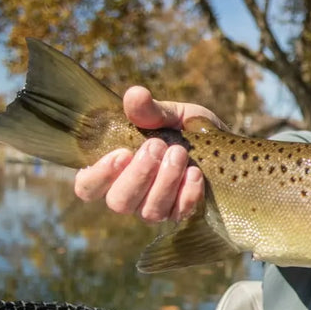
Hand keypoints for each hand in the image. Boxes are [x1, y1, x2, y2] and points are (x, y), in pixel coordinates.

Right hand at [73, 86, 221, 221]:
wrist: (223, 144)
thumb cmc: (187, 130)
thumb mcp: (170, 115)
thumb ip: (149, 110)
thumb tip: (134, 95)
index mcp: (115, 170)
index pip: (87, 187)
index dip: (98, 175)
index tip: (122, 153)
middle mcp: (130, 195)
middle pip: (118, 202)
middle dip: (139, 174)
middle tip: (159, 145)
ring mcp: (155, 208)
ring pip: (149, 211)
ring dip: (165, 181)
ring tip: (180, 153)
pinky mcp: (181, 215)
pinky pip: (178, 214)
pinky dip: (187, 194)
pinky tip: (196, 173)